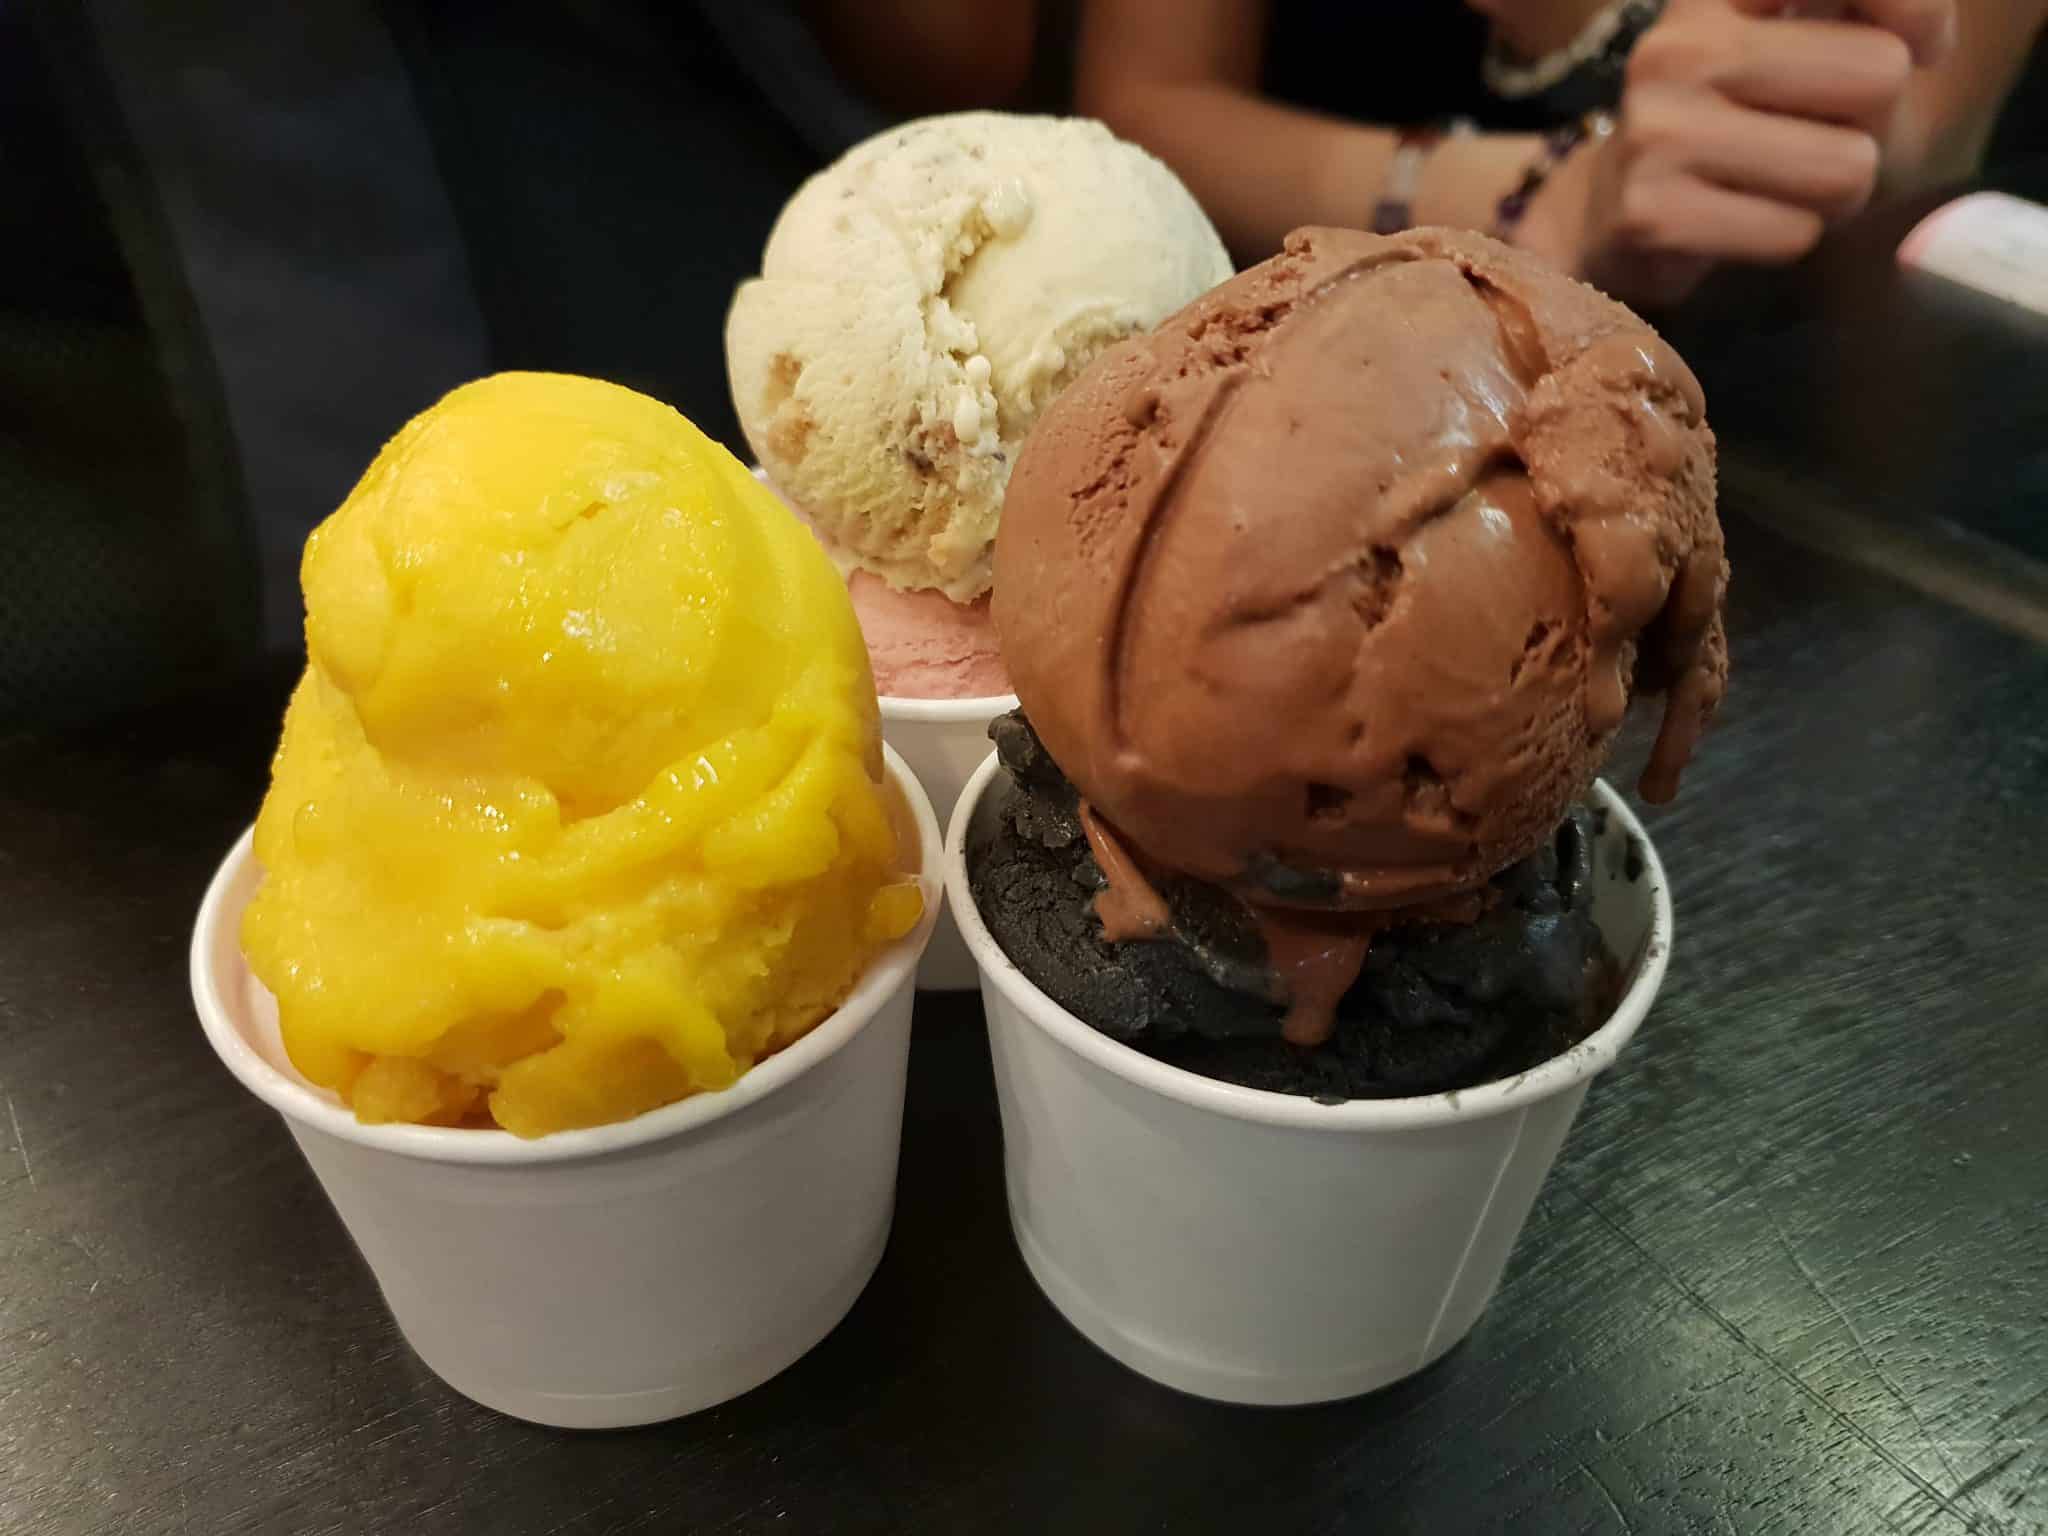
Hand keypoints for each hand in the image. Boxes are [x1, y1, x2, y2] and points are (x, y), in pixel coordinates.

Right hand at [1528, 0, 1957, 305]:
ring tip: (1778, 185)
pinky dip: (1786, 237)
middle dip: (1871, 124)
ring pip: (1847, 167)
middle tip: (1812, 137)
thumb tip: (1923, 43)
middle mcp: (1678, 43)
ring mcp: (1657, 130)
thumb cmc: (1734, 120)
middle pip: (1881, 74)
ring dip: (1835, 193)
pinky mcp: (1651, 214)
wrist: (1611, 209)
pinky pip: (1794, 233)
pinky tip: (1740, 222)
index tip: (1920, 46)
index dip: (1920, 14)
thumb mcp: (1797, 37)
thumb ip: (1879, 15)